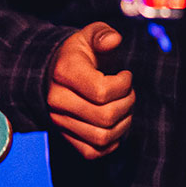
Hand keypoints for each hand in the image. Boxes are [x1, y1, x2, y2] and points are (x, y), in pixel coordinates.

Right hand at [48, 22, 134, 159]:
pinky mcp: (65, 137)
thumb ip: (103, 34)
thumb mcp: (91, 35)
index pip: (102, 91)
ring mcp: (60, 121)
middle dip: (127, 103)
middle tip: (129, 92)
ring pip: (102, 137)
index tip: (126, 75)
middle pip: (105, 117)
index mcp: (65, 72)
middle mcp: (58, 100)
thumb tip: (113, 40)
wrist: (57, 72)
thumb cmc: (81, 53)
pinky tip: (116, 124)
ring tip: (124, 107)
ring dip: (123, 124)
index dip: (124, 85)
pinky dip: (112, 142)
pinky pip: (93, 152)